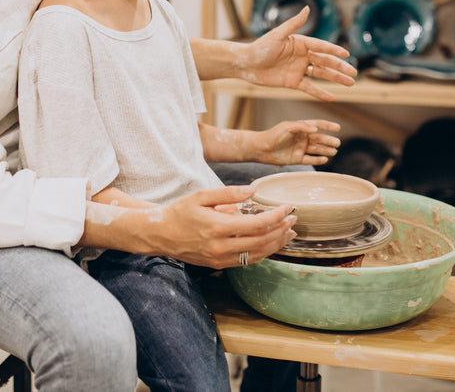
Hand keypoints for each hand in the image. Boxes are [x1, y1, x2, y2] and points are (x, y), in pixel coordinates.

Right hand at [147, 185, 297, 267]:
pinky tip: (271, 243)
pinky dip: (263, 253)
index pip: (256, 224)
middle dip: (281, 230)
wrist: (160, 235)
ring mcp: (219, 259)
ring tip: (289, 233)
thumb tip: (253, 190)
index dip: (276, 217)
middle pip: (261, 242)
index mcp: (217, 227)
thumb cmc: (180, 212)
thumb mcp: (201, 196)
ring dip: (276, 244)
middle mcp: (220, 246)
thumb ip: (228, 193)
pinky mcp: (218, 265)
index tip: (288, 208)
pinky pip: (246, 261)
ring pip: (257, 255)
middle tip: (294, 219)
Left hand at [241, 7, 356, 100]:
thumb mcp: (278, 35)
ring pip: (321, 74)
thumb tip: (308, 8)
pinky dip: (320, 92)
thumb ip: (294, 23)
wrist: (245, 64)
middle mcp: (302, 56)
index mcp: (300, 43)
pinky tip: (332, 96)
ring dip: (336, 79)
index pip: (321, 47)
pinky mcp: (292, 82)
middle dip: (340, 67)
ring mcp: (298, 69)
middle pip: (325, 62)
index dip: (334, 51)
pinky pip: (309, 88)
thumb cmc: (260, 47)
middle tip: (354, 72)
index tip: (347, 54)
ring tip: (350, 83)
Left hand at [255, 119, 340, 166]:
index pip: (318, 125)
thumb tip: (316, 129)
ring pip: (317, 149)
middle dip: (329, 140)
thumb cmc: (273, 135)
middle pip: (319, 138)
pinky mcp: (297, 158)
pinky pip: (310, 159)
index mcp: (301, 128)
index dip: (328, 126)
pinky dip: (318, 159)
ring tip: (334, 151)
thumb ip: (302, 126)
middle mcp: (302, 138)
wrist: (262, 149)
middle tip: (337, 142)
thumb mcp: (287, 127)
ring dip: (326, 150)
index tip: (338, 127)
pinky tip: (325, 159)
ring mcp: (300, 148)